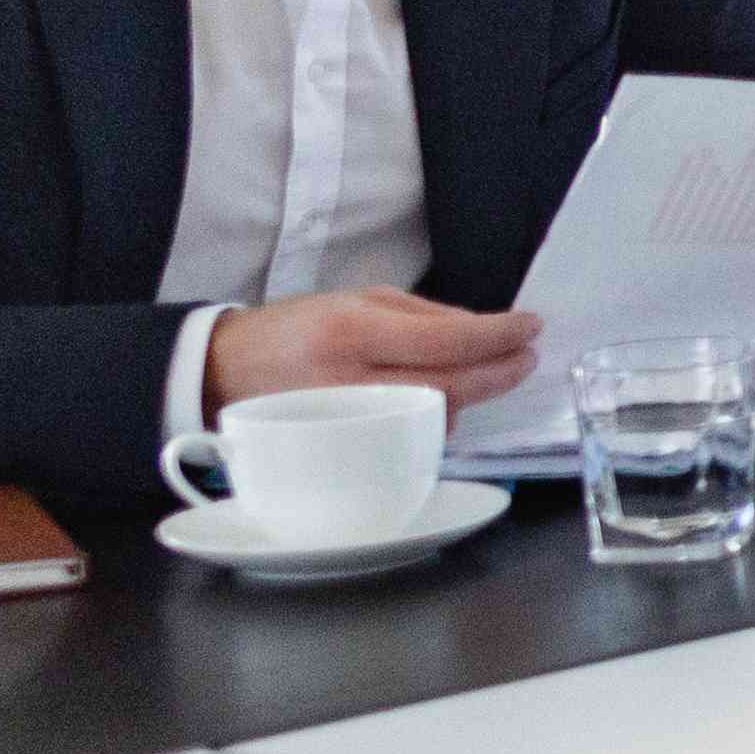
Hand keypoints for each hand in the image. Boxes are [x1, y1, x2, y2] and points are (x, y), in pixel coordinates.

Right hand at [212, 285, 538, 414]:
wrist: (223, 373)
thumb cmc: (296, 329)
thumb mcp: (357, 300)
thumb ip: (424, 315)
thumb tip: (485, 332)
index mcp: (352, 332)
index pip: (446, 340)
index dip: (499, 336)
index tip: (531, 327)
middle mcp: (350, 382)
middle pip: (451, 386)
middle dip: (501, 372)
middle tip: (526, 357)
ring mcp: (347, 424)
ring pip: (436, 417)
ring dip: (469, 396)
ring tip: (478, 372)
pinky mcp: (344, 453)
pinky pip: (409, 439)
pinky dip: (436, 419)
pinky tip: (440, 400)